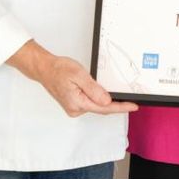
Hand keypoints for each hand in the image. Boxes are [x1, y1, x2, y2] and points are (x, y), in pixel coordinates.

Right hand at [8, 40, 137, 116]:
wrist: (45, 69)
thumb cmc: (59, 70)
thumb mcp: (79, 75)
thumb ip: (94, 89)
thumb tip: (107, 101)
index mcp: (77, 103)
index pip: (104, 108)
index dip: (121, 107)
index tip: (133, 106)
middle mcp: (75, 109)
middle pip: (102, 109)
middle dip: (117, 105)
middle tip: (132, 100)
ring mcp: (74, 108)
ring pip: (97, 106)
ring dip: (107, 102)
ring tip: (119, 96)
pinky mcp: (74, 104)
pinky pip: (91, 103)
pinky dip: (99, 99)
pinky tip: (105, 94)